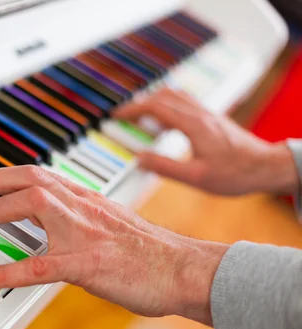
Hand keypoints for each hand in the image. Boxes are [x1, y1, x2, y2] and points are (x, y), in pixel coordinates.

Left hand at [0, 166, 228, 325]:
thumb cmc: (150, 251)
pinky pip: (40, 266)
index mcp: (85, 197)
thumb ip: (77, 217)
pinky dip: (8, 271)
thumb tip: (45, 221)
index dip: (0, 175)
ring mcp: (85, 233)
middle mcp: (82, 206)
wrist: (187, 269)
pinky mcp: (90, 264)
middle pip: (27, 178)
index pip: (35, 173)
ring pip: (31, 206)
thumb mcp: (109, 222)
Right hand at [112, 88, 298, 195]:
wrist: (266, 166)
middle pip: (162, 96)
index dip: (132, 109)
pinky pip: (184, 103)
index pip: (155, 107)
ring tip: (141, 118)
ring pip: (175, 95)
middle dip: (139, 104)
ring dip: (154, 102)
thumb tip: (139, 160)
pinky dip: (168, 107)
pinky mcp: (212, 118)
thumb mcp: (195, 178)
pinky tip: (165, 124)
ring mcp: (207, 113)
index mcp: (193, 125)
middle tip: (124, 117)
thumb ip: (164, 167)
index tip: (117, 115)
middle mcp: (200, 114)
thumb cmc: (235, 174)